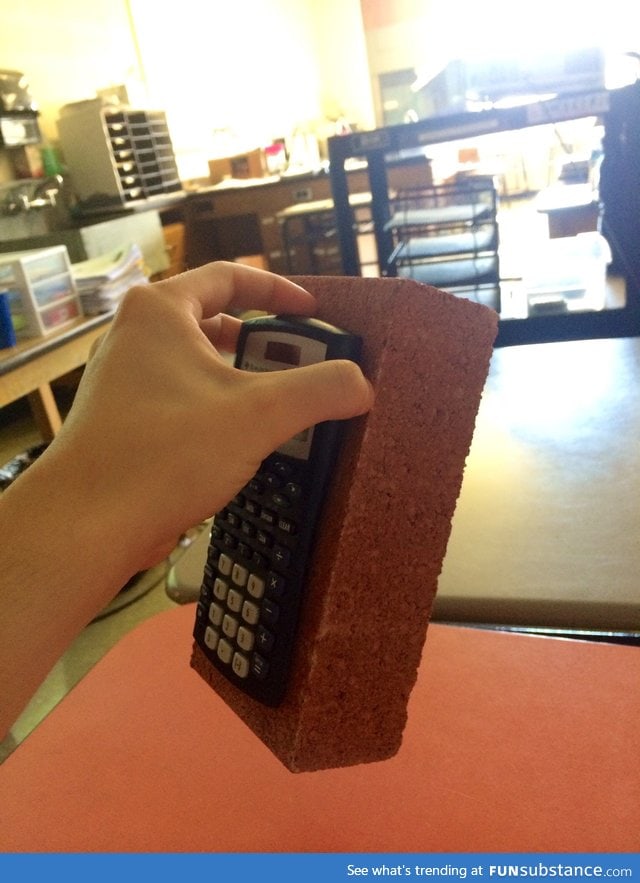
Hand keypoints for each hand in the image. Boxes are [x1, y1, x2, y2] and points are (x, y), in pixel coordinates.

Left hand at [51, 262, 373, 570]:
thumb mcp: (259, 415)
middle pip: (215, 320)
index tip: (313, 314)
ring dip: (242, 379)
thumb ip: (319, 391)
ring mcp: (126, 378)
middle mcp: (136, 336)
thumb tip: (362, 386)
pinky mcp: (126, 418)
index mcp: (160, 311)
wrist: (89, 523)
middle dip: (264, 343)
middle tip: (300, 366)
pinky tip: (242, 441)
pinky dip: (218, 407)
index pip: (230, 276)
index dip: (279, 292)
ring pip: (199, 362)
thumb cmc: (161, 455)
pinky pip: (184, 396)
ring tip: (278, 407)